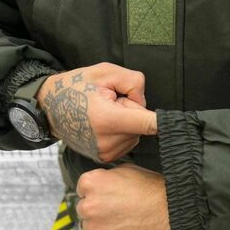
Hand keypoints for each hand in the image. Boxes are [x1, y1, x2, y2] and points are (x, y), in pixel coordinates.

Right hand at [37, 62, 156, 162]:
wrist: (49, 108)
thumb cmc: (76, 86)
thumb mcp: (105, 72)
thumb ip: (133, 82)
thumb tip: (145, 105)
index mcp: (108, 119)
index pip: (148, 123)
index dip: (164, 122)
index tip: (180, 125)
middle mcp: (108, 141)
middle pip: (141, 126)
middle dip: (133, 112)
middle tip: (109, 103)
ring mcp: (105, 152)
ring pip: (135, 135)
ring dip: (126, 124)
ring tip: (103, 115)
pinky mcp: (104, 158)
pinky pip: (127, 142)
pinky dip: (120, 133)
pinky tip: (103, 126)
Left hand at [76, 163, 172, 229]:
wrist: (169, 211)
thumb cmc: (151, 189)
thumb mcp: (127, 170)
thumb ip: (107, 177)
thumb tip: (101, 184)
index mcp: (91, 183)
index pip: (83, 190)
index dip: (98, 193)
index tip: (109, 197)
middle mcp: (88, 205)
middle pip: (85, 210)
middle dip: (98, 210)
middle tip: (118, 211)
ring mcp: (94, 227)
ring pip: (90, 228)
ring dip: (102, 227)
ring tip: (124, 224)